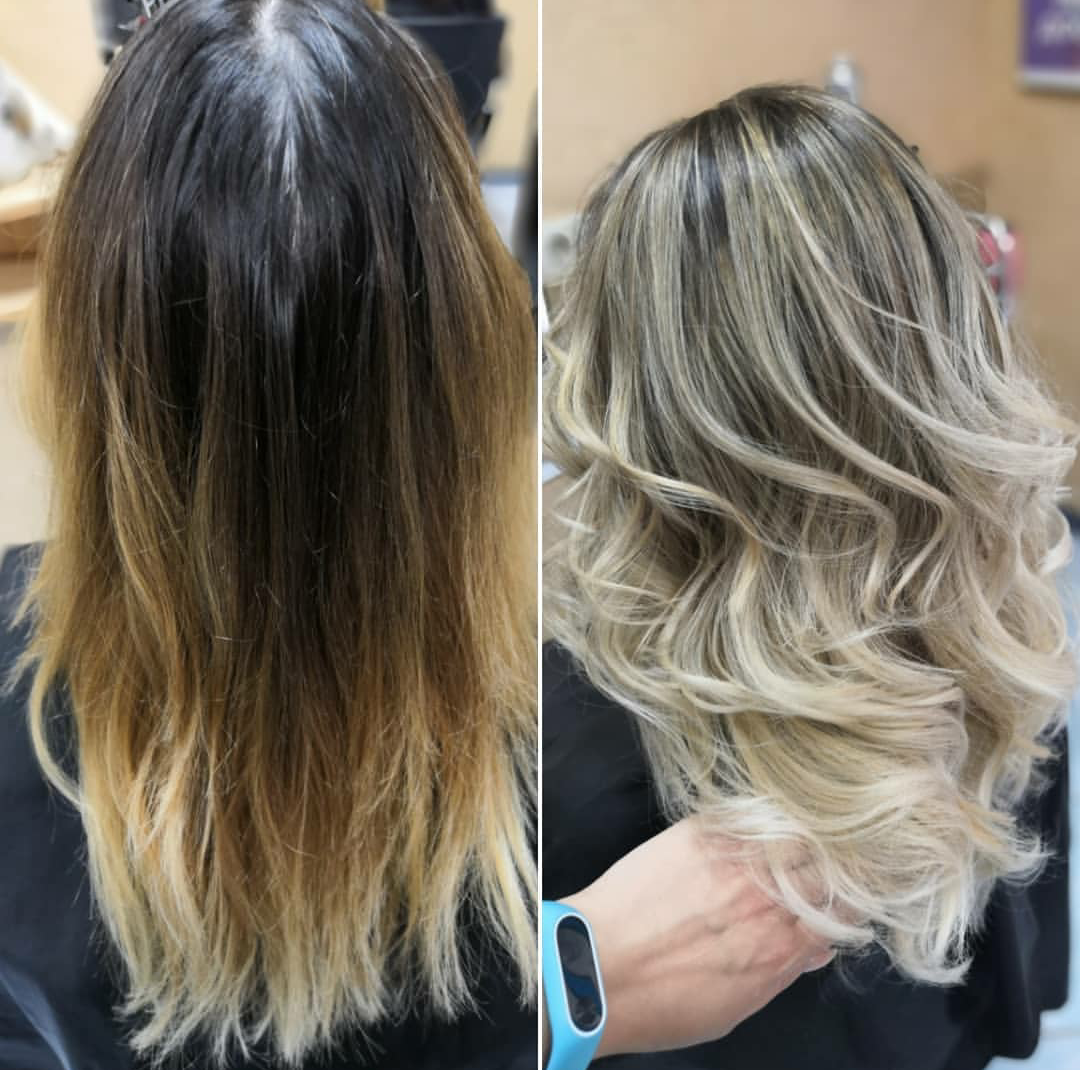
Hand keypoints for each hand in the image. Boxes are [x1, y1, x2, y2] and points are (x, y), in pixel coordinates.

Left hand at [562, 817, 832, 1059]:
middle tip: (815, 864)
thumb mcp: (735, 1005)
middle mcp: (768, 898)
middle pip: (826, 865)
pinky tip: (753, 826)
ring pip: (793, 833)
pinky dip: (758, 821)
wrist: (598, 968)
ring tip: (787, 842)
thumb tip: (811, 949)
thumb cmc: (660, 1002)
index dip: (845, 898)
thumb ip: (780, 970)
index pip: (844, 909)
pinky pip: (749, 815)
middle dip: (826, 865)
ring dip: (796, 838)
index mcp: (783, 946)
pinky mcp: (700, 832)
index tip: (838, 893)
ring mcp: (735, 860)